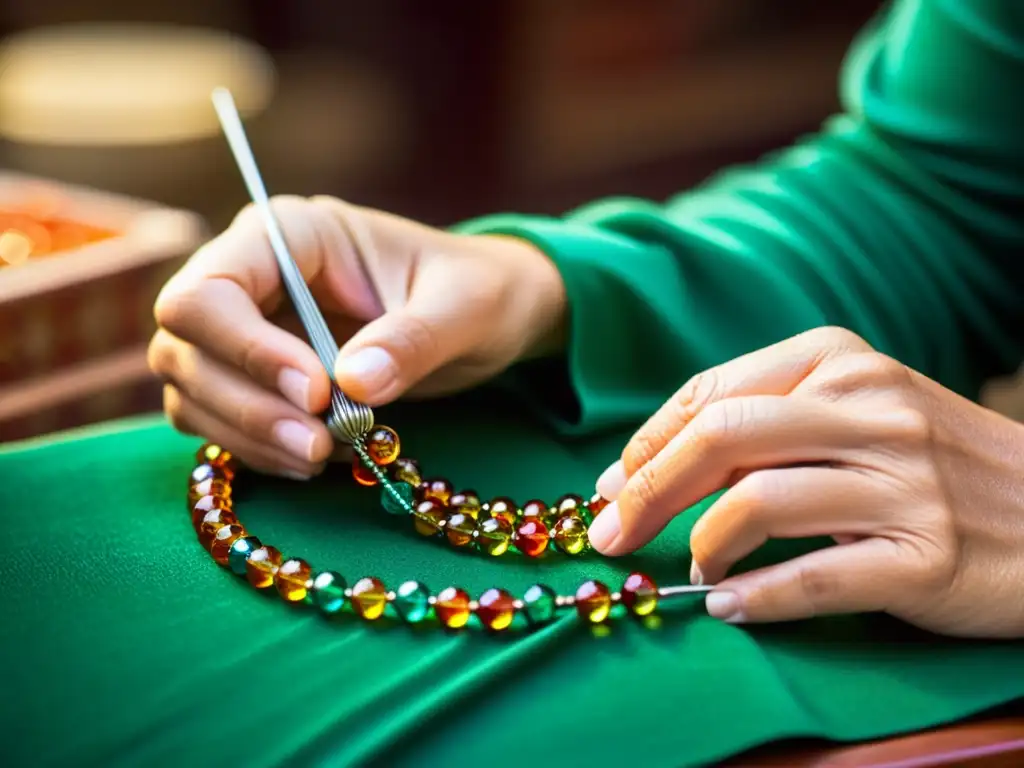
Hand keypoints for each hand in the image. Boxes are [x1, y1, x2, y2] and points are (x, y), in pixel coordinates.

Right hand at [148, 196, 565, 477]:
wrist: (489, 315)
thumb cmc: (477, 291)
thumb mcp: (464, 307)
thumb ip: (411, 340)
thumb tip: (353, 385)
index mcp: (289, 234)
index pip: (211, 290)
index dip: (247, 349)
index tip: (317, 393)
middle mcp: (251, 276)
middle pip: (184, 346)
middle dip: (247, 404)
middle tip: (320, 444)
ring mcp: (246, 328)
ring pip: (190, 388)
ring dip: (247, 434)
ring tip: (321, 457)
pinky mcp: (256, 376)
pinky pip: (219, 419)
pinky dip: (255, 448)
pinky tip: (312, 461)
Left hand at [589, 326, 1023, 637]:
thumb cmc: (934, 461)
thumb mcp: (856, 411)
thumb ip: (763, 426)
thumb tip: (641, 468)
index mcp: (841, 360)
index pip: (712, 393)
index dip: (647, 443)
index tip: (610, 485)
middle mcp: (872, 409)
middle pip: (721, 438)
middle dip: (645, 490)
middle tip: (609, 534)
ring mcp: (904, 482)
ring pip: (759, 503)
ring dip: (703, 544)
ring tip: (695, 569)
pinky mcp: (927, 557)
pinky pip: (814, 578)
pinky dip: (758, 598)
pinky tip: (731, 606)